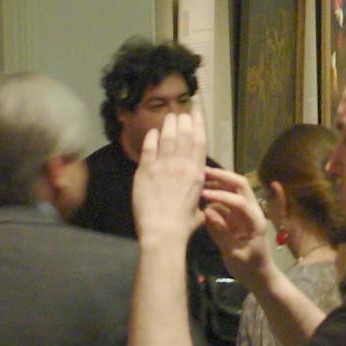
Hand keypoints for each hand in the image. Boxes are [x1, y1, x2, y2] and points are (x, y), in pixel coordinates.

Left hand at [132, 110, 208, 249]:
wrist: (162, 232)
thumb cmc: (182, 226)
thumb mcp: (198, 212)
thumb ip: (198, 203)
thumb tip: (199, 205)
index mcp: (197, 174)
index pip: (199, 143)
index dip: (198, 126)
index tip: (197, 114)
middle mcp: (182, 166)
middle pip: (184, 135)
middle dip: (183, 121)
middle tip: (181, 113)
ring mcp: (163, 166)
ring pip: (168, 138)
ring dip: (169, 125)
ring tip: (169, 117)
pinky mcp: (146, 171)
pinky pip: (149, 148)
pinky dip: (151, 138)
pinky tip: (153, 132)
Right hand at [201, 167, 276, 286]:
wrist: (260, 277)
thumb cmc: (250, 268)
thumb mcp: (235, 255)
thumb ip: (221, 233)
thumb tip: (208, 212)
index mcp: (255, 220)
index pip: (238, 201)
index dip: (221, 196)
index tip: (203, 195)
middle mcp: (252, 211)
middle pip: (240, 185)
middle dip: (222, 176)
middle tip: (202, 172)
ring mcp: (245, 212)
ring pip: (234, 188)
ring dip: (218, 182)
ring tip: (199, 179)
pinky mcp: (237, 217)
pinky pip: (227, 200)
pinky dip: (216, 193)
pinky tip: (201, 193)